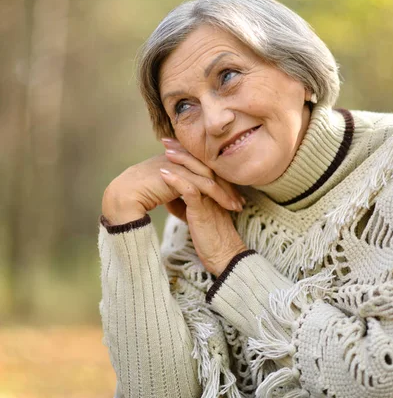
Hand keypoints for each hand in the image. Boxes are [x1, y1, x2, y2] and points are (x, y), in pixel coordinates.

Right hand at [101, 149, 244, 227]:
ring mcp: (182, 165)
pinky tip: (227, 206)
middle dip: (228, 186)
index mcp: (179, 158)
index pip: (205, 167)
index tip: (231, 194)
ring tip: (238, 206)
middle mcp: (183, 158)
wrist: (127, 193)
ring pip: (212, 177)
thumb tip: (181, 197)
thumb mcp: (164, 187)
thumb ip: (175, 188)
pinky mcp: (181, 175)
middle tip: (241, 200)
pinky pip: (206, 185)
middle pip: (212, 170)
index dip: (219, 180)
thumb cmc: (142, 192)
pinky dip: (219, 196)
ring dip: (227, 192)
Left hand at [161, 138, 246, 275]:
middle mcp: (216, 191)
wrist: (223, 257)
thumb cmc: (209, 238)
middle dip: (182, 150)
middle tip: (166, 140)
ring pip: (197, 173)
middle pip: (199, 164)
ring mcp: (212, 200)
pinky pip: (192, 192)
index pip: (200, 165)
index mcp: (214, 190)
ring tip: (165, 151)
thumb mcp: (195, 216)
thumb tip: (168, 194)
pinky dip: (177, 181)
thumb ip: (184, 202)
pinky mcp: (205, 211)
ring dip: (180, 161)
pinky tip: (164, 174)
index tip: (169, 144)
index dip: (185, 153)